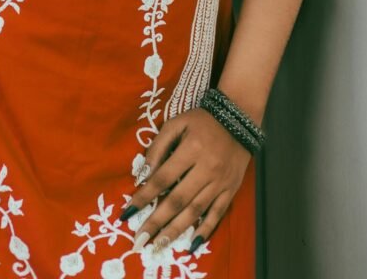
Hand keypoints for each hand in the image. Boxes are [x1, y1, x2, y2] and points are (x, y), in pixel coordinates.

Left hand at [120, 108, 251, 255]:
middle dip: (157, 221)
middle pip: (178, 200)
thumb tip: (142, 174)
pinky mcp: (230, 190)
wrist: (238, 119)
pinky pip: (217, 214)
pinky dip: (205, 231)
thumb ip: (158, 146)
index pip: (162, 178)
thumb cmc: (202, 121)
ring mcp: (220, 182)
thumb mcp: (177, 123)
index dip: (144, 197)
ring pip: (195, 211)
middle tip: (140, 240)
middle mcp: (206, 168)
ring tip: (159, 245)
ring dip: (176, 230)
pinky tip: (192, 245)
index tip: (128, 213)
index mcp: (191, 149)